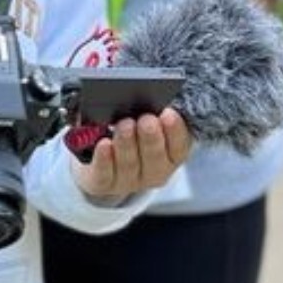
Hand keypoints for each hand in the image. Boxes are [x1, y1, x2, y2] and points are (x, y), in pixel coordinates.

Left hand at [72, 107, 190, 200]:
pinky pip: (105, 174)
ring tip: (124, 125)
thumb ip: (150, 112)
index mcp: (171, 155)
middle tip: (147, 119)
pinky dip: (105, 160)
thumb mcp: (143, 121)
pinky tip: (104, 144)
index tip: (169, 113)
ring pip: (130, 165)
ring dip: (127, 144)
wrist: (103, 162)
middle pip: (155, 157)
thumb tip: (146, 97)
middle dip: (151, 138)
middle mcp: (154, 171)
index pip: (180, 146)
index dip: (175, 131)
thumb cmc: (130, 133)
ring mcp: (130, 181)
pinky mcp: (106, 185)